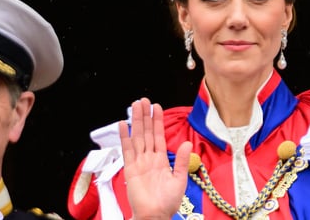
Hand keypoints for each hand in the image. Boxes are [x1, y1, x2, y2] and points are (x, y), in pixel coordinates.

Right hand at [119, 98, 192, 219]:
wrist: (155, 215)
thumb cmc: (167, 202)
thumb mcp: (180, 179)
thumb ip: (181, 160)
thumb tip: (186, 143)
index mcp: (161, 160)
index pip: (158, 136)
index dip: (157, 121)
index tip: (156, 107)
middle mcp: (149, 159)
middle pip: (146, 132)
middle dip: (145, 116)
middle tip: (143, 100)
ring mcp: (139, 162)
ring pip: (137, 137)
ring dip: (136, 121)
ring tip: (135, 106)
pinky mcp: (130, 169)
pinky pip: (127, 150)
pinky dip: (124, 137)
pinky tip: (122, 125)